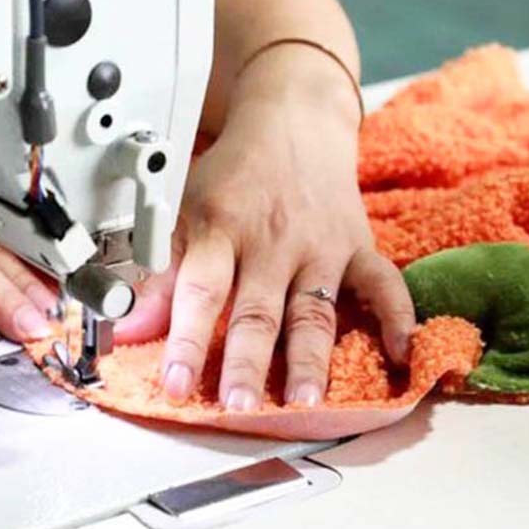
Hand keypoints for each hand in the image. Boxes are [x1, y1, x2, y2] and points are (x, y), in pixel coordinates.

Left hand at [116, 47, 415, 408]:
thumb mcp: (185, 210)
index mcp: (223, 227)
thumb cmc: (233, 176)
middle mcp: (273, 241)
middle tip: (239, 404)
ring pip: (314, 309)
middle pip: (259, 308)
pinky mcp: (358, 247)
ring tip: (304, 401)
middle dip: (248, 360)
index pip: (202, 289)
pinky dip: (397, 318)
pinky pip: (383, 284)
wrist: (292, 124)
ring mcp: (320, 246)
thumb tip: (126, 327)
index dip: (187, 338)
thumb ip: (160, 274)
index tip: (175, 382)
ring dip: (310, 358)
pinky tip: (402, 355)